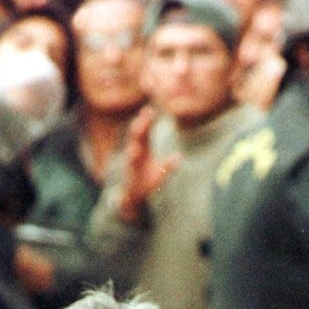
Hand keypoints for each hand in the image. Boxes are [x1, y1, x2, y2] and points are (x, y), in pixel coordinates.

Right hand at [117, 105, 178, 223]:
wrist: (135, 198)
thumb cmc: (147, 181)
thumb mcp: (160, 172)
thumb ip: (168, 164)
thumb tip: (178, 157)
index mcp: (142, 150)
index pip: (143, 132)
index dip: (146, 121)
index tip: (150, 110)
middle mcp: (134, 155)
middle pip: (136, 137)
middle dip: (140, 126)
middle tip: (145, 115)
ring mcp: (131, 166)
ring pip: (131, 153)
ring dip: (134, 145)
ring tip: (138, 135)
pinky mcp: (130, 178)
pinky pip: (132, 170)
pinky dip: (133, 163)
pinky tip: (135, 155)